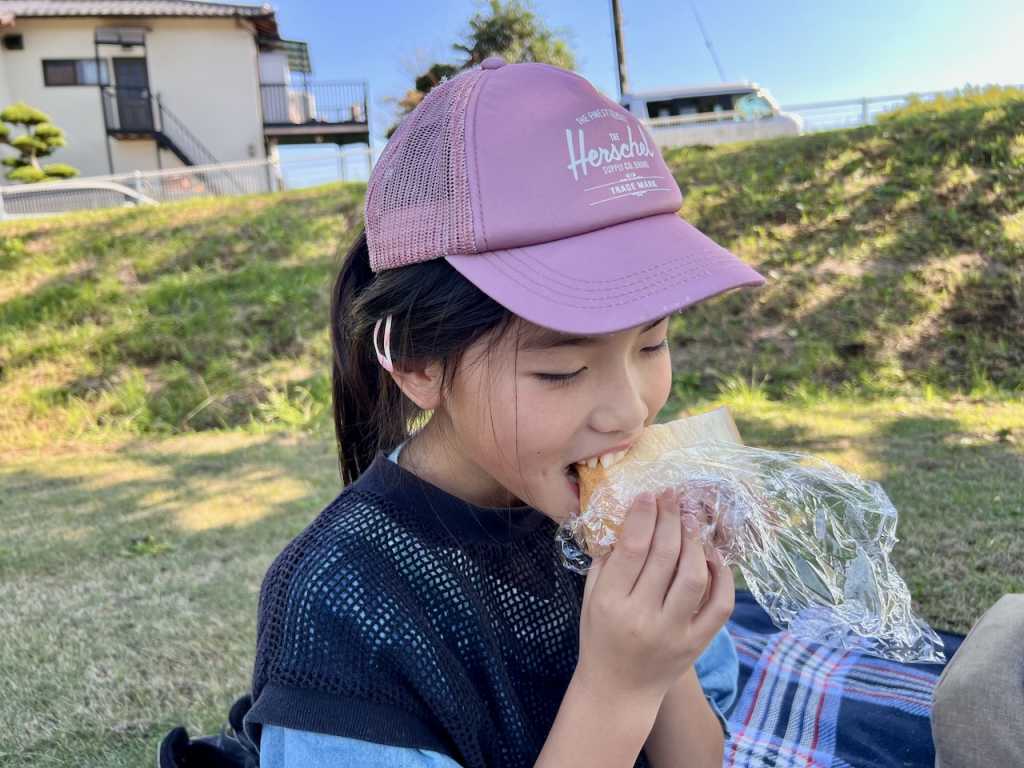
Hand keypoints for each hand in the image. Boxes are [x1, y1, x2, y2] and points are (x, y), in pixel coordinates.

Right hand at [575, 487, 734, 705]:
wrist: (619, 691)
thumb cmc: (600, 637)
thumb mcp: (590, 598)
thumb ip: (606, 560)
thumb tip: (629, 518)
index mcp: (610, 603)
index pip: (632, 548)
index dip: (644, 515)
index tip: (649, 495)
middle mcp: (643, 617)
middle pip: (664, 555)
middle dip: (670, 518)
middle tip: (672, 498)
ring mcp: (674, 632)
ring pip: (694, 576)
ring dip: (695, 542)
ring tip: (690, 523)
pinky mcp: (697, 643)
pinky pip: (719, 604)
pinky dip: (722, 576)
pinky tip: (712, 556)